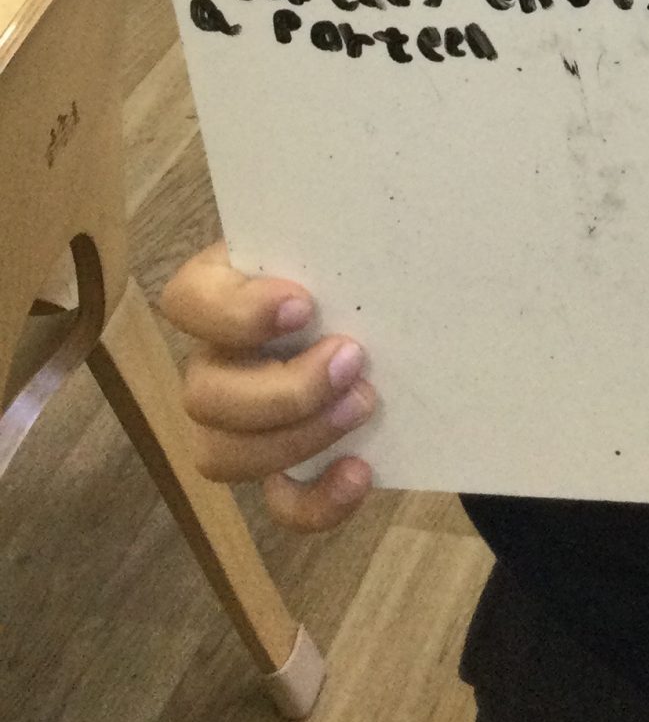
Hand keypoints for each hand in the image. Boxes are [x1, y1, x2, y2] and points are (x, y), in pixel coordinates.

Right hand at [157, 241, 375, 532]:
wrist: (391, 309)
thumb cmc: (352, 261)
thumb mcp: (341, 240)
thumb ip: (341, 236)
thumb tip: (379, 216)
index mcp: (223, 290)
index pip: (185, 300)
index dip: (236, 312)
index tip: (303, 304)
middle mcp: (216, 359)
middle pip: (202, 395)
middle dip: (282, 389)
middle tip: (353, 358)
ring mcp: (238, 421)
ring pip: (221, 454)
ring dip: (296, 439)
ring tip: (364, 404)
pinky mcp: (278, 465)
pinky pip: (277, 504)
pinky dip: (316, 501)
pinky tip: (358, 472)